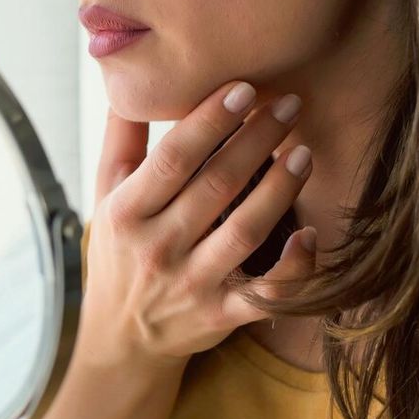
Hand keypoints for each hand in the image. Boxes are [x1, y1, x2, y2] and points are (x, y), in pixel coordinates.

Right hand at [82, 80, 318, 371]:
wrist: (120, 340)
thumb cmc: (117, 253)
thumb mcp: (106, 195)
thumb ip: (121, 137)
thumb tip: (128, 78)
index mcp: (126, 213)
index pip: (173, 159)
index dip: (211, 121)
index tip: (245, 88)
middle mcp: (157, 250)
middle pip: (216, 186)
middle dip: (257, 140)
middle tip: (290, 104)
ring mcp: (192, 285)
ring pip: (246, 231)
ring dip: (280, 189)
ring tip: (303, 153)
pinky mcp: (222, 316)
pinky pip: (266, 293)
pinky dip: (294, 267)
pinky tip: (312, 234)